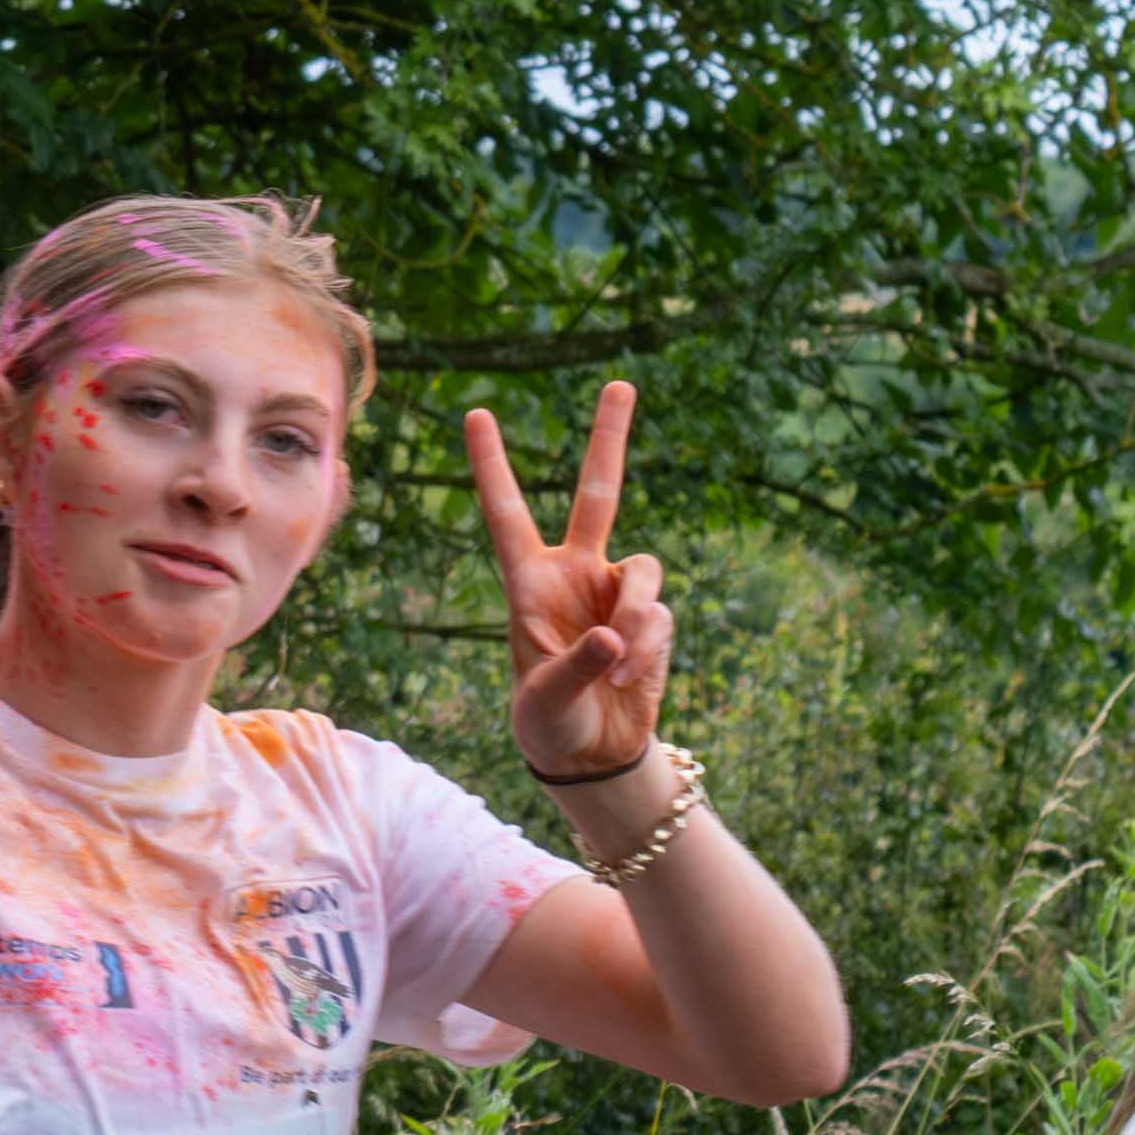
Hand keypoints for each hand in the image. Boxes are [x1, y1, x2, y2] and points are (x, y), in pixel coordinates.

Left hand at [465, 380, 671, 782]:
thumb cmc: (547, 720)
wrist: (589, 752)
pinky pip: (659, 615)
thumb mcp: (546, 697)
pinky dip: (648, 647)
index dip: (491, 465)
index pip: (506, 513)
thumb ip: (579, 663)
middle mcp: (574, 573)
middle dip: (609, 439)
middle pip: (598, 494)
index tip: (475, 413)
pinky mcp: (652, 618)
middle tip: (620, 382)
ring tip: (618, 664)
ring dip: (636, 618)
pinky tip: (629, 678)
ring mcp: (616, 592)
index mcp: (527, 582)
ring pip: (645, 570)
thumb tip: (616, 633)